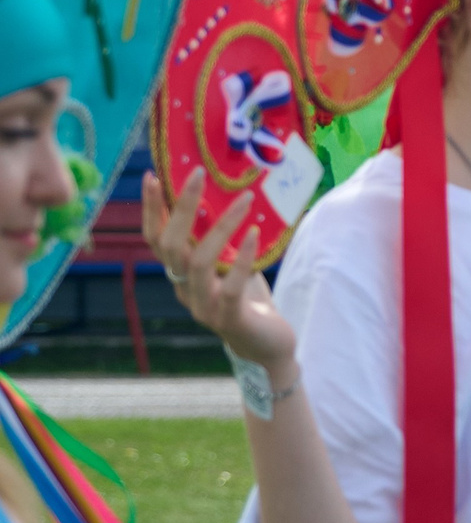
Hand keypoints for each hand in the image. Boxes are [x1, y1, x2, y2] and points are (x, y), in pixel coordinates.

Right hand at [142, 169, 297, 370]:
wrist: (268, 348)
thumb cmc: (248, 300)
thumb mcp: (231, 265)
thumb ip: (220, 241)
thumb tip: (224, 195)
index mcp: (179, 276)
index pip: (155, 239)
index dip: (150, 210)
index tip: (151, 176)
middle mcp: (184, 290)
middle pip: (170, 246)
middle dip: (179, 208)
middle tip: (198, 175)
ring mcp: (205, 307)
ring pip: (200, 262)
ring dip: (221, 226)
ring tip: (245, 198)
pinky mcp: (231, 319)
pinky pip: (231, 287)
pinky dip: (243, 258)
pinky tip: (253, 234)